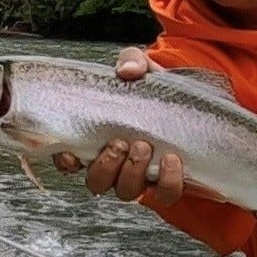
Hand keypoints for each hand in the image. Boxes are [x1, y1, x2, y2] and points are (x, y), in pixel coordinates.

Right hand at [52, 47, 184, 205]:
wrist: (190, 103)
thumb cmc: (153, 89)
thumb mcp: (141, 68)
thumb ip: (131, 61)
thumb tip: (127, 71)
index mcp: (96, 139)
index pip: (69, 160)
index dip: (66, 162)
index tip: (73, 154)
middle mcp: (114, 165)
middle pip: (97, 181)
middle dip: (106, 165)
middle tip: (120, 142)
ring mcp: (140, 176)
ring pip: (125, 191)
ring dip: (132, 172)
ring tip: (144, 146)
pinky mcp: (166, 183)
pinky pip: (164, 194)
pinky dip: (167, 181)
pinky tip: (172, 160)